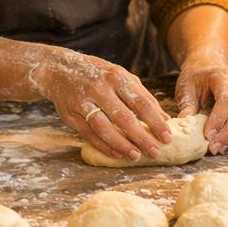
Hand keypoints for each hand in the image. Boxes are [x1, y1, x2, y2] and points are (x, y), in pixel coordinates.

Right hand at [41, 51, 170, 161]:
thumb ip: (142, 96)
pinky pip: (89, 134)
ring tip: (135, 156)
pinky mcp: (71, 114)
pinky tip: (116, 154)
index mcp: (117, 78)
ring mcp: (84, 102)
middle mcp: (100, 89)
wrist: (60, 69)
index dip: (155, 121)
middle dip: (141, 137)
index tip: (167, 137)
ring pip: (104, 128)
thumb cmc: (98, 75)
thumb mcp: (121, 77)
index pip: (141, 102)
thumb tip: (165, 118)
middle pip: (124, 117)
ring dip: (121, 145)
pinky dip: (103, 146)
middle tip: (155, 152)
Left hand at [176, 57, 227, 153]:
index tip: (207, 135)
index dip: (218, 120)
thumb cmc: (196, 79)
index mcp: (222, 77)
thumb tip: (185, 123)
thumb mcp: (186, 88)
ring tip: (221, 148)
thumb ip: (187, 105)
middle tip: (214, 148)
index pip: (226, 100)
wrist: (208, 67)